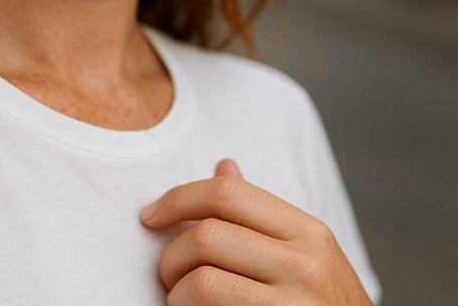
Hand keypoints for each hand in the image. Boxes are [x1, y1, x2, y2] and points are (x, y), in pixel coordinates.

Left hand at [140, 159, 371, 304]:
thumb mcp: (306, 257)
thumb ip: (260, 216)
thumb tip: (223, 165)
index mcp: (308, 232)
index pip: (225, 193)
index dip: (176, 199)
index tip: (149, 216)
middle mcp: (307, 266)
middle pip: (205, 237)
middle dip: (170, 256)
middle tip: (166, 275)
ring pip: (201, 282)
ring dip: (176, 294)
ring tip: (181, 302)